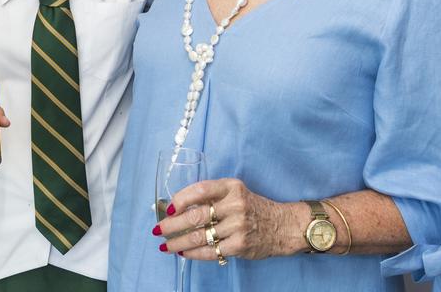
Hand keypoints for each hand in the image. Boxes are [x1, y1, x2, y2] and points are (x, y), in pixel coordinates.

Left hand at [155, 178, 304, 261]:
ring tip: (166, 245)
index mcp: (231, 187)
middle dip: (172, 225)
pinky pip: (210, 251)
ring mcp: (238, 226)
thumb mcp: (235, 192)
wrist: (282, 225)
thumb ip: (212, 197)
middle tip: (158, 229)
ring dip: (178, 242)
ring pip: (199, 236)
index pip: (200, 190)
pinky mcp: (240, 245)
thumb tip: (178, 207)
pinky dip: (193, 253)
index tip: (168, 208)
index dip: (180, 199)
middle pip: (196, 215)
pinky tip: (184, 252)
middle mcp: (235, 205)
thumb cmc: (252, 207)